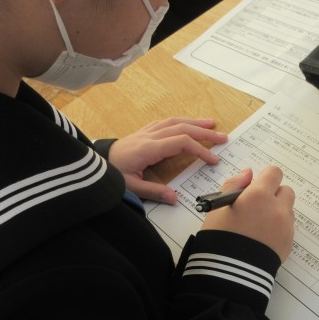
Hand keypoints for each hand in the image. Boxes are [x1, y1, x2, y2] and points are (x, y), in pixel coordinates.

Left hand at [107, 117, 227, 202]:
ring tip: (211, 123)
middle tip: (222, 137)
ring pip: (175, 122)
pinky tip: (187, 123)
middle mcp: (149, 136)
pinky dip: (180, 121)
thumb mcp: (131, 187)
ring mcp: (146, 132)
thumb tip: (174, 198)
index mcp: (148, 148)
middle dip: (204, 132)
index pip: (181, 143)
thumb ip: (154, 191)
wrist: (95, 162)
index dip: (199, 150)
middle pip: (182, 128)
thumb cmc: (111, 173)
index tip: (212, 160)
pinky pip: (165, 122)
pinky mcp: (143, 132)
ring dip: (195, 122)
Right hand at [201, 166, 295, 261]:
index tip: (256, 187)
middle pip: (285, 191)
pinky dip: (278, 230)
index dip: (266, 178)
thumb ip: (234, 185)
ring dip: (277, 212)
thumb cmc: (219, 236)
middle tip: (256, 207)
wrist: (229, 272)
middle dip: (274, 195)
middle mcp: (277, 208)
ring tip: (257, 226)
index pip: (274, 173)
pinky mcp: (289, 244)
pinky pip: (287, 229)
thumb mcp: (218, 207)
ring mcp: (286, 227)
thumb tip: (248, 173)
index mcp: (259, 195)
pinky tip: (262, 240)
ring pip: (287, 211)